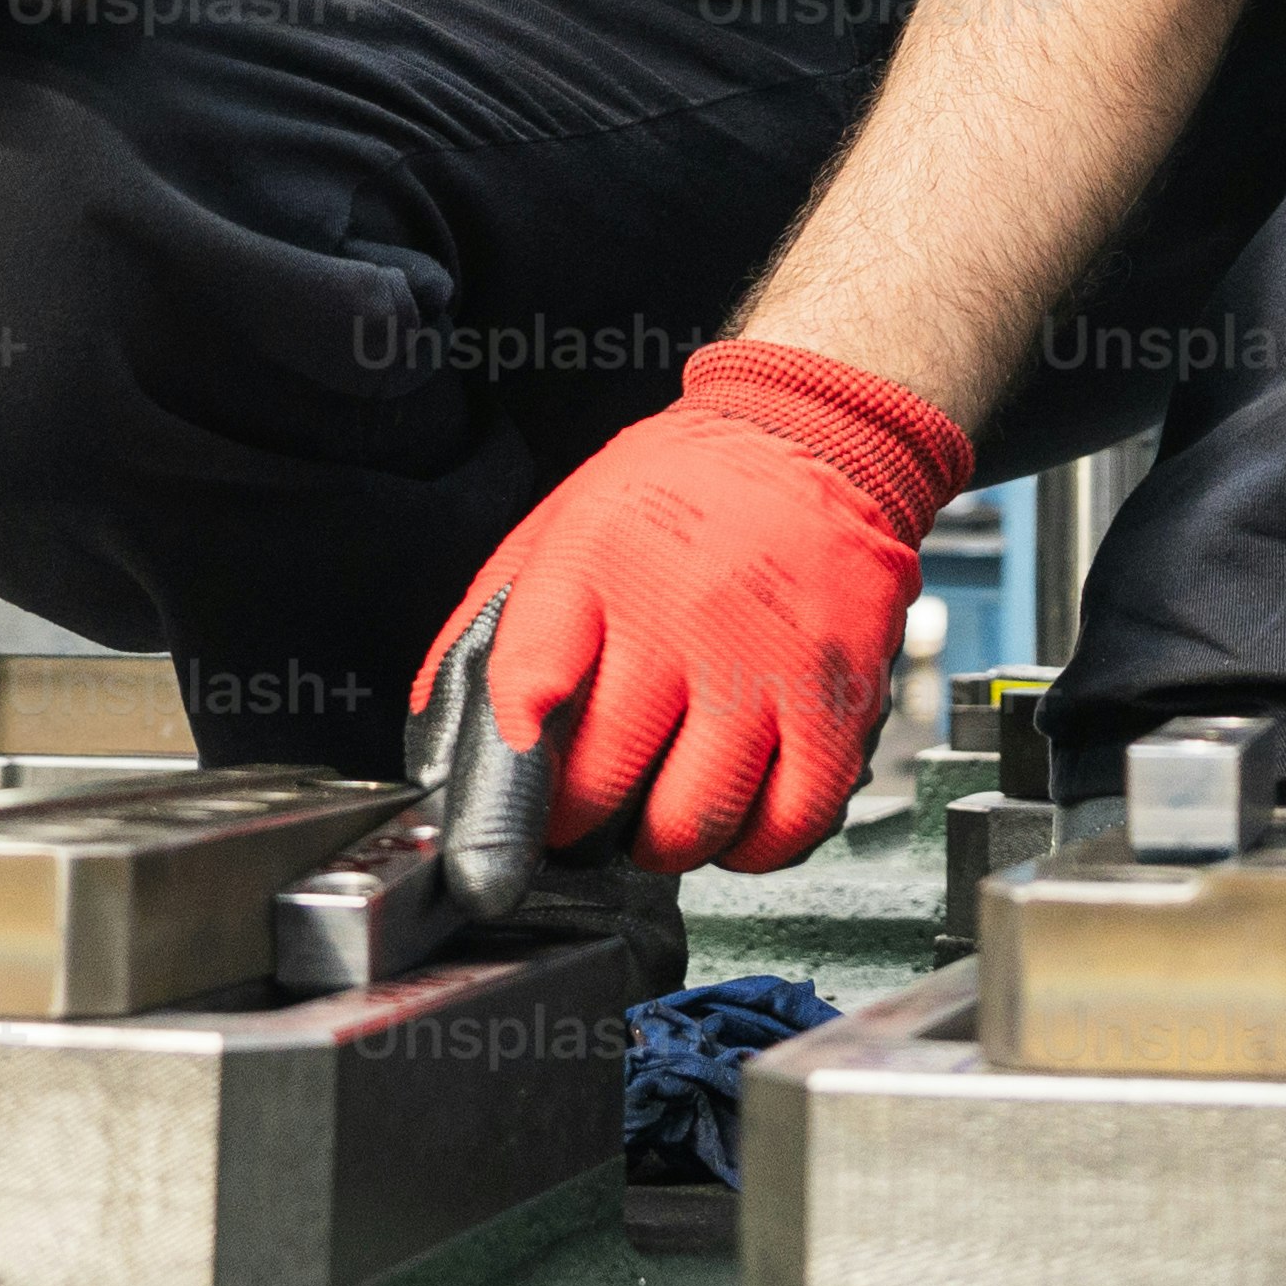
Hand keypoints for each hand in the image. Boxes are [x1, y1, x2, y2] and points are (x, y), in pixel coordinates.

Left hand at [423, 341, 970, 874]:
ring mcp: (766, 660)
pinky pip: (792, 823)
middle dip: (577, 824)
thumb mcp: (564, 525)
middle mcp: (682, 612)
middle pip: (603, 781)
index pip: (524, 691)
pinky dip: (754, 848)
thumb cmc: (683, 491)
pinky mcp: (840, 696)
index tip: (500, 813)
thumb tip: (446, 736)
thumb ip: (499, 627)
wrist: (815, 436)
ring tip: (657, 817)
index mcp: (596, 561)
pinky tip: (737, 817)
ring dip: (663, 844)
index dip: (505, 774)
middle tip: (581, 816)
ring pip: (695, 821)